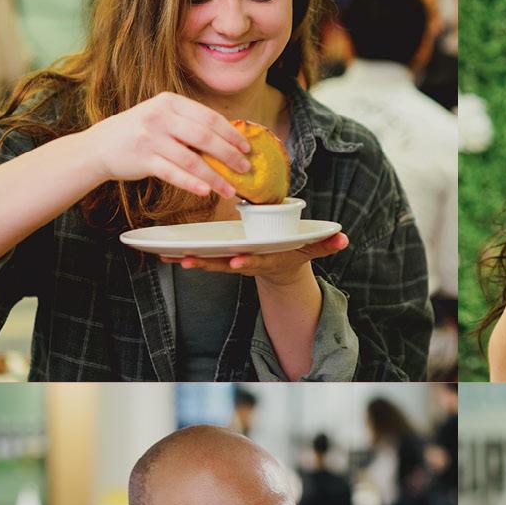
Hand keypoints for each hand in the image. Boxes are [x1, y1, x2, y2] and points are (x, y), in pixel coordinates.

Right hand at [74, 91, 251, 200]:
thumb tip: (228, 141)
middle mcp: (159, 117)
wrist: (98, 146)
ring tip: (231, 189)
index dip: (231, 134)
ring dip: (215, 177)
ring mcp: (150, 138)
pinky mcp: (143, 160)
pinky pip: (174, 174)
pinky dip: (192, 183)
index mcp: (169, 102)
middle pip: (205, 137)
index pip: (209, 117)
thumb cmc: (138, 132)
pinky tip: (206, 191)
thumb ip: (188, 123)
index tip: (247, 147)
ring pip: (192, 160)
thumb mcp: (161, 117)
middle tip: (245, 168)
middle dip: (230, 155)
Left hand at [162, 233, 349, 285]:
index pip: (257, 261)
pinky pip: (200, 256)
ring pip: (209, 261)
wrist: (281, 267)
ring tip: (169, 256)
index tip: (236, 260)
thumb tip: (343, 238)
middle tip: (189, 260)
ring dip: (189, 259)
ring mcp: (232, 261)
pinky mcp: (221, 257)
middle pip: (225, 264)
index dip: (247, 262)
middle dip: (208, 263)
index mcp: (267, 258)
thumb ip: (326, 244)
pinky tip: (161, 251)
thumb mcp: (312, 248)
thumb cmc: (295, 252)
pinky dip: (182, 255)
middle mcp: (247, 261)